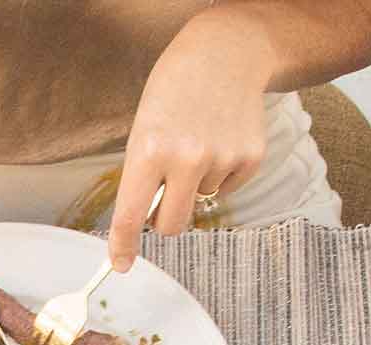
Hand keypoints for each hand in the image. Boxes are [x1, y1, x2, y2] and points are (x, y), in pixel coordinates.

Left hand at [107, 15, 270, 267]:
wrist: (226, 55)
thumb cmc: (176, 90)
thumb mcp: (144, 126)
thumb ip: (142, 174)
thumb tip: (146, 223)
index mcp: (149, 149)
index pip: (131, 214)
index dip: (123, 245)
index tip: (119, 264)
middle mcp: (186, 158)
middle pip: (172, 225)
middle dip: (165, 219)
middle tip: (163, 194)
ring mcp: (222, 159)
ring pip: (199, 201)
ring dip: (195, 182)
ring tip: (198, 139)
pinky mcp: (250, 158)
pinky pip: (225, 188)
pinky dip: (220, 172)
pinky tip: (220, 138)